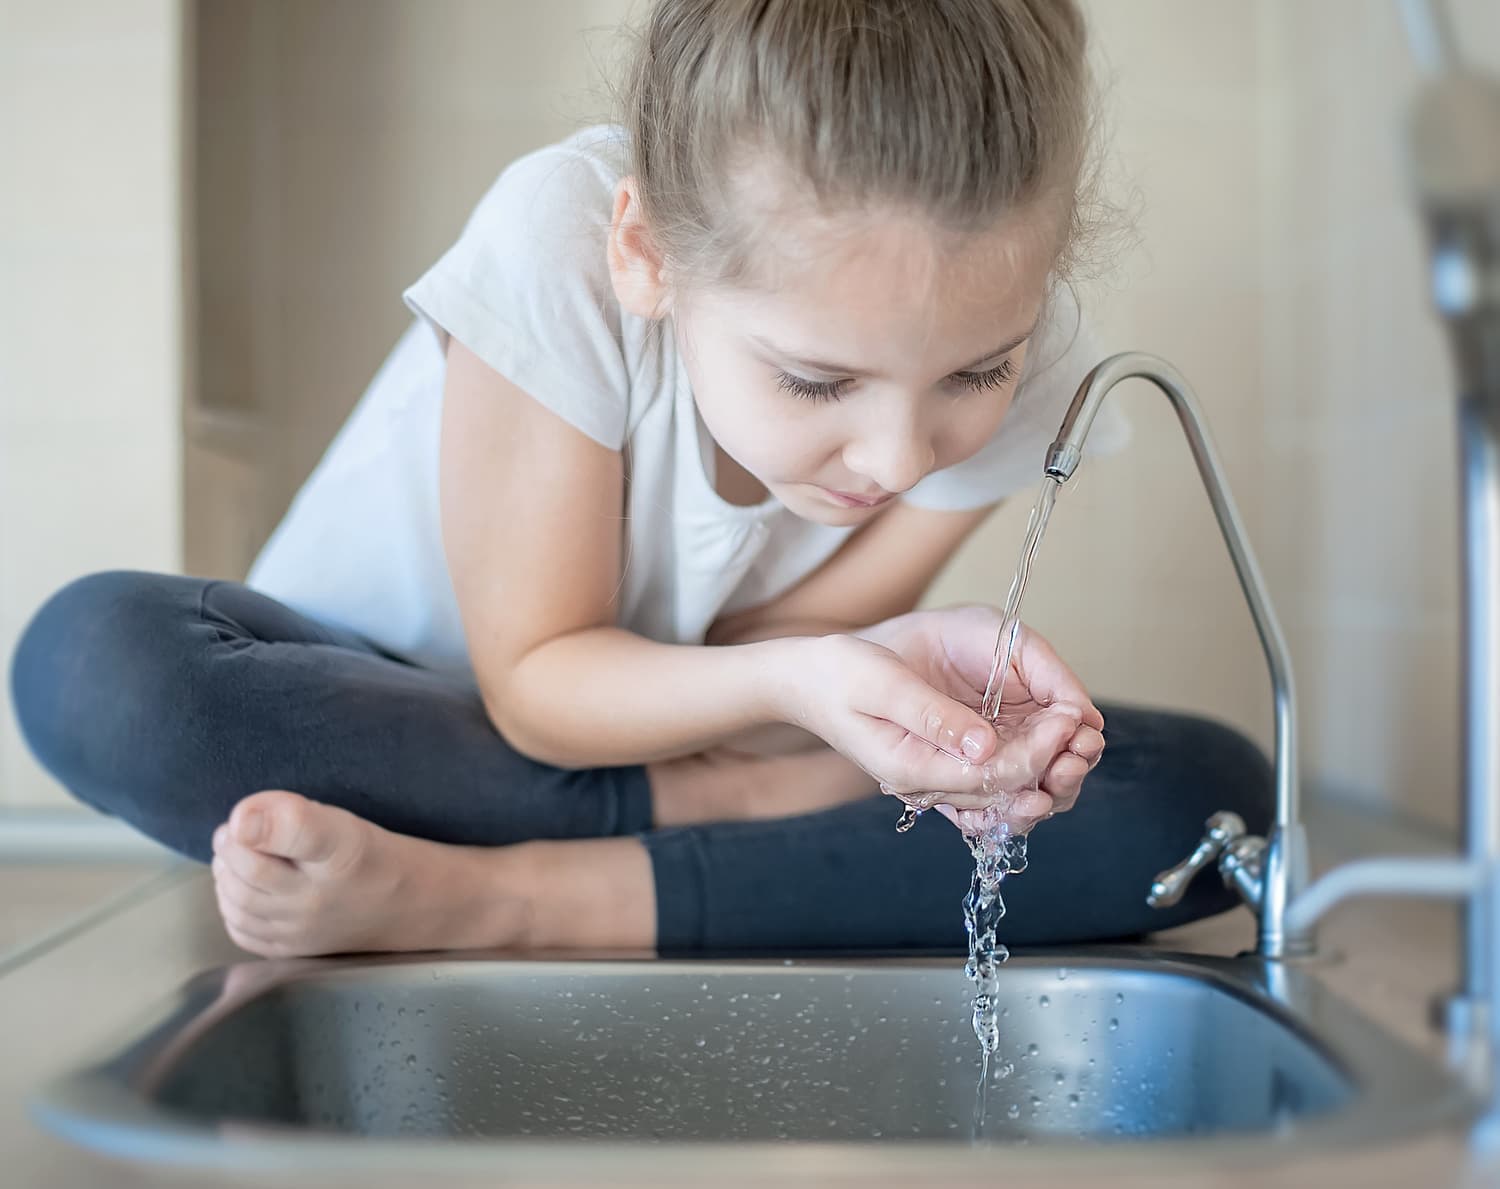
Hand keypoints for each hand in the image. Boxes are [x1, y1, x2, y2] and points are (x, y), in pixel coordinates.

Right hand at [855, 605, 1105, 831]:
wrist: (808, 681)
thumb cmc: (839, 675)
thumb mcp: (881, 683)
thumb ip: (932, 716)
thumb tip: (985, 745)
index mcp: (912, 768)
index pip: (991, 776)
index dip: (1037, 751)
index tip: (1067, 717)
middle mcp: (928, 782)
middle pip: (1006, 792)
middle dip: (1053, 767)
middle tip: (1087, 734)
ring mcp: (935, 777)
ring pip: (1005, 793)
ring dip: (1047, 772)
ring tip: (1080, 742)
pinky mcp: (942, 762)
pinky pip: (991, 780)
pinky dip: (1027, 769)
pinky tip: (1052, 750)